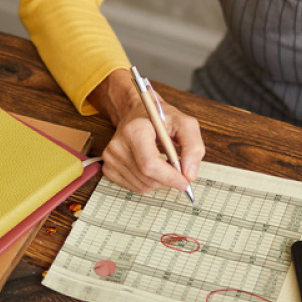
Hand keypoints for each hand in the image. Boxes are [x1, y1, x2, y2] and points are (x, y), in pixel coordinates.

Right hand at [87, 68, 203, 196]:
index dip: (169, 177)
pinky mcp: (108, 168)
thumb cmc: (160, 118)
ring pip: (142, 186)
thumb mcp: (184, 124)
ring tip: (163, 162)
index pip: (150, 164)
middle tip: (177, 167)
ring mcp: (110, 158)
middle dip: (167, 179)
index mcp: (135, 130)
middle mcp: (118, 145)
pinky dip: (148, 182)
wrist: (137, 114)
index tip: (185, 181)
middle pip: (148, 178)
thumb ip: (193, 147)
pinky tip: (151, 167)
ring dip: (159, 181)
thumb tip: (190, 174)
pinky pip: (134, 187)